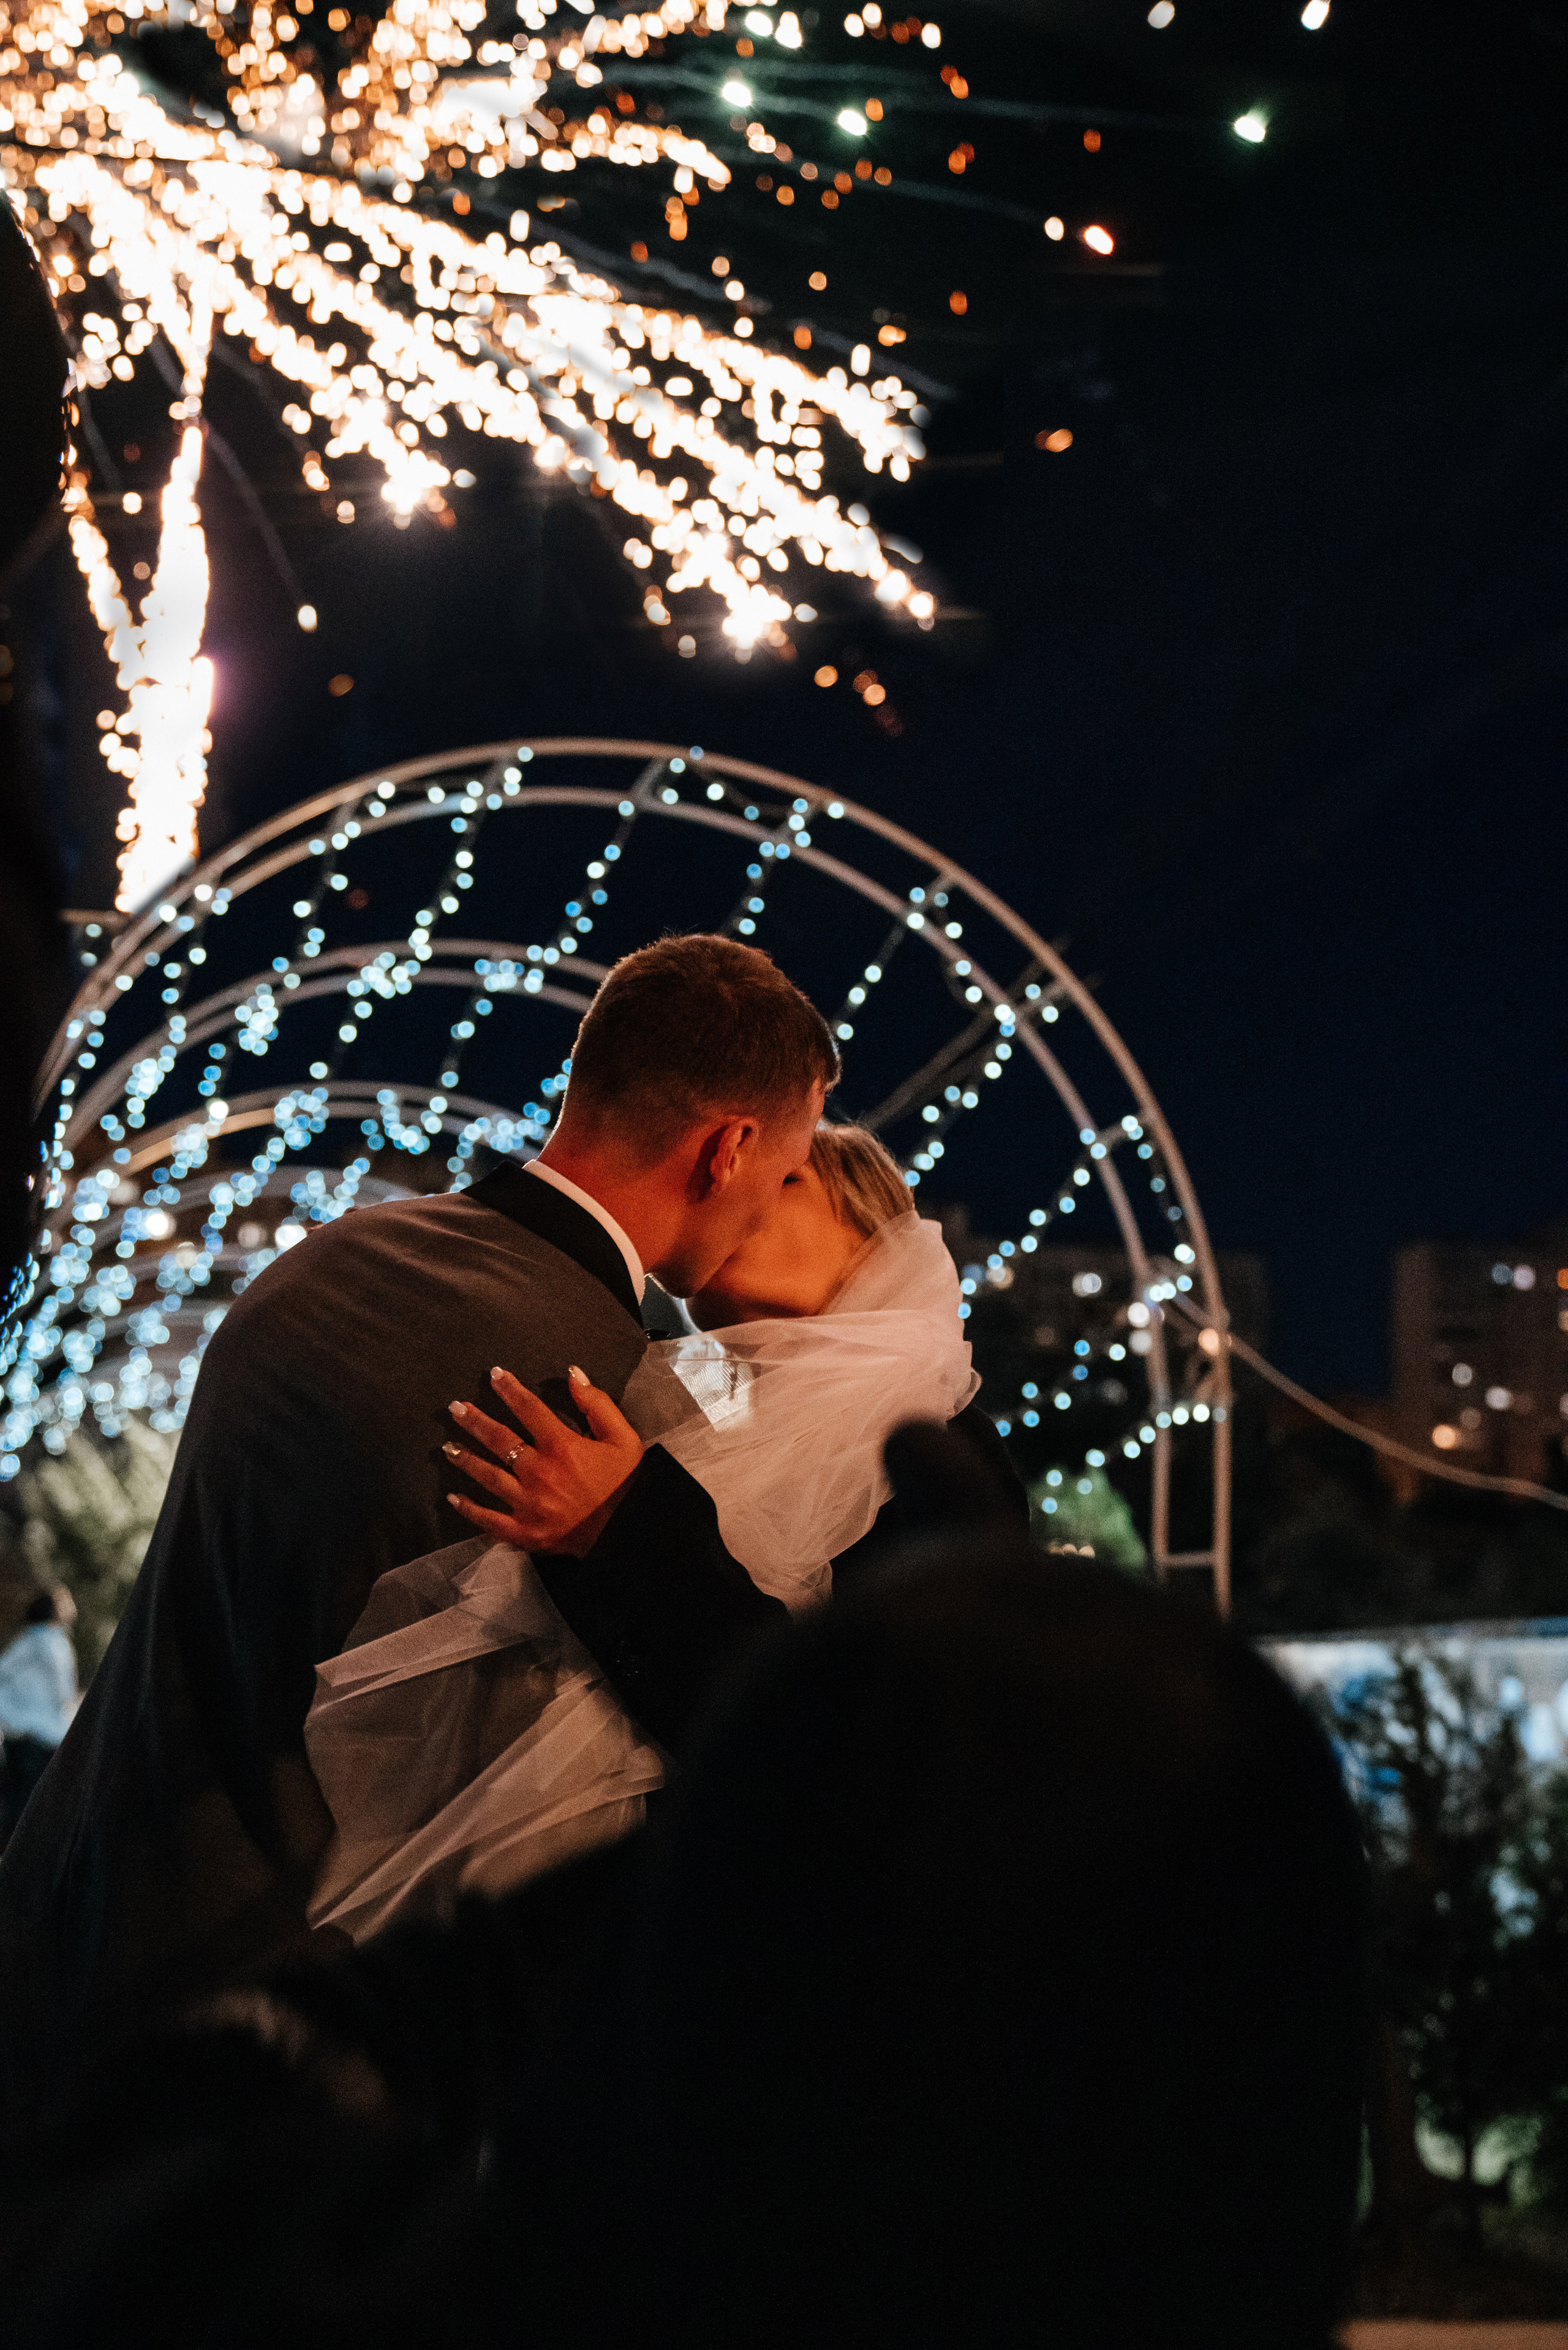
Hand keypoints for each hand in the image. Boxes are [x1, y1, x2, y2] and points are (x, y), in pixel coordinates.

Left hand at [443, 1365, 644, 1557]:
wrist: (629, 1531)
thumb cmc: (626, 1483)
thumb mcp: (622, 1437)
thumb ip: (596, 1403)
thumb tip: (573, 1373)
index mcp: (562, 1446)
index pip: (528, 1409)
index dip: (510, 1389)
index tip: (494, 1375)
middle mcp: (539, 1472)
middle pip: (499, 1439)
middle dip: (475, 1421)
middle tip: (455, 1408)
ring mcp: (529, 1503)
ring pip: (488, 1476)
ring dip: (466, 1459)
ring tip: (448, 1447)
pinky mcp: (525, 1531)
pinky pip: (490, 1519)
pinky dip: (469, 1509)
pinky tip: (453, 1498)